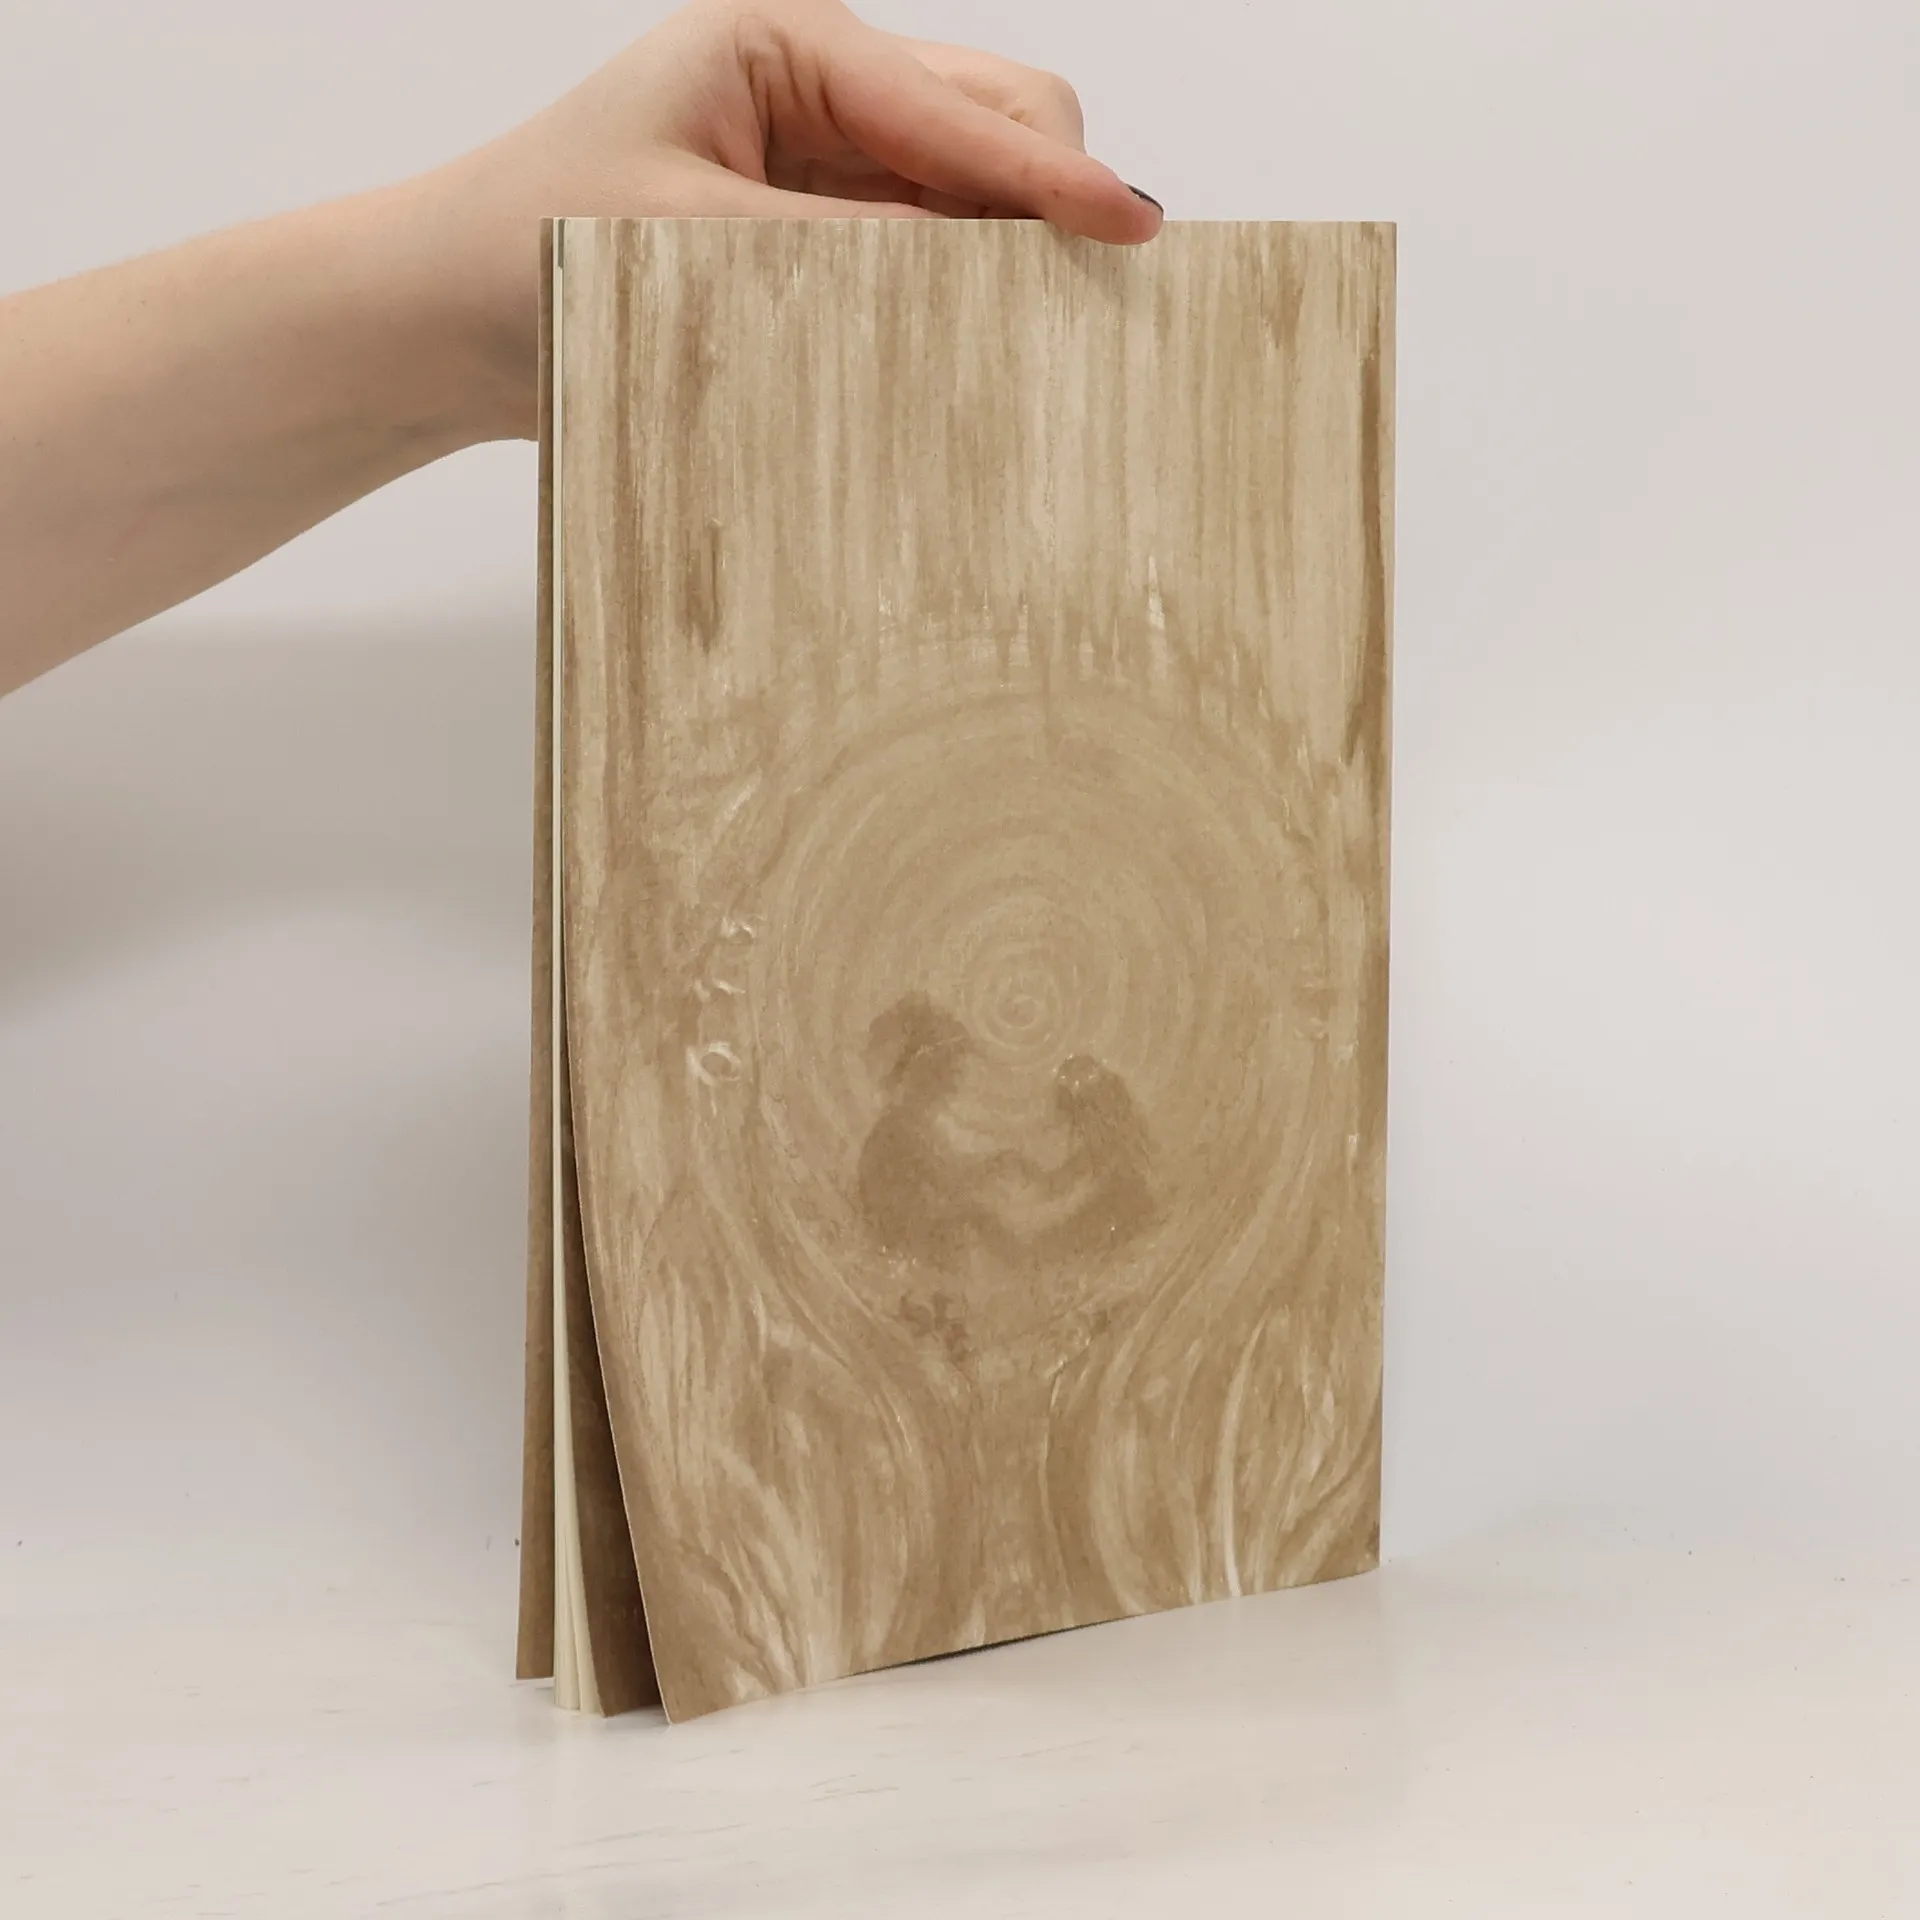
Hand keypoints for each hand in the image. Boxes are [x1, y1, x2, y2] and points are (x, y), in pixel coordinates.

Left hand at [420, 0, 1161, 436]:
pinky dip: (957, 296)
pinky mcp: (815, 235)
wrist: (439, 322)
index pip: (958, 109)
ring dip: (1008, 258)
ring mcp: (823, 161)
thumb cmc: (528, 254)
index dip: (1052, 179)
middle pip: (992, 127)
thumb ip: (853, 261)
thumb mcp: (699, 251)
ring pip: (970, 196)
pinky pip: (922, 256)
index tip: (1135, 233)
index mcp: (785, 42)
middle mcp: (818, 87)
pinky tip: (976, 346)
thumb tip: (996, 282)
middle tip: (1093, 302)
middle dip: (1046, 204)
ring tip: (1042, 338)